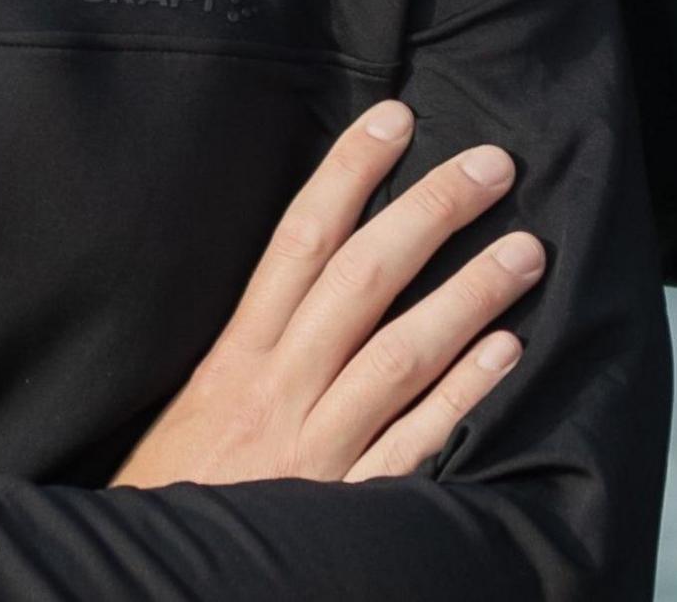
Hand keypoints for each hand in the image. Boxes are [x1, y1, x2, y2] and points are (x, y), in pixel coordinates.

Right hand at [112, 100, 544, 487]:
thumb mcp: (196, 401)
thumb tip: (314, 269)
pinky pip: (412, 442)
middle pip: (361, 280)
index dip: (347, 174)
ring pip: (399, 354)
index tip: (395, 121)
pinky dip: (460, 395)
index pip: (298, 242)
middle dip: (429, 214)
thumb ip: (255, 343)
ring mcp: (316, 448)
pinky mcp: (345, 505)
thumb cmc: (176, 489)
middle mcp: (277, 391)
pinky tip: (506, 352)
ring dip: (468, 295)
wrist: (150, 581)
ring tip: (526, 250)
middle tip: (492, 166)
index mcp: (235, 357)